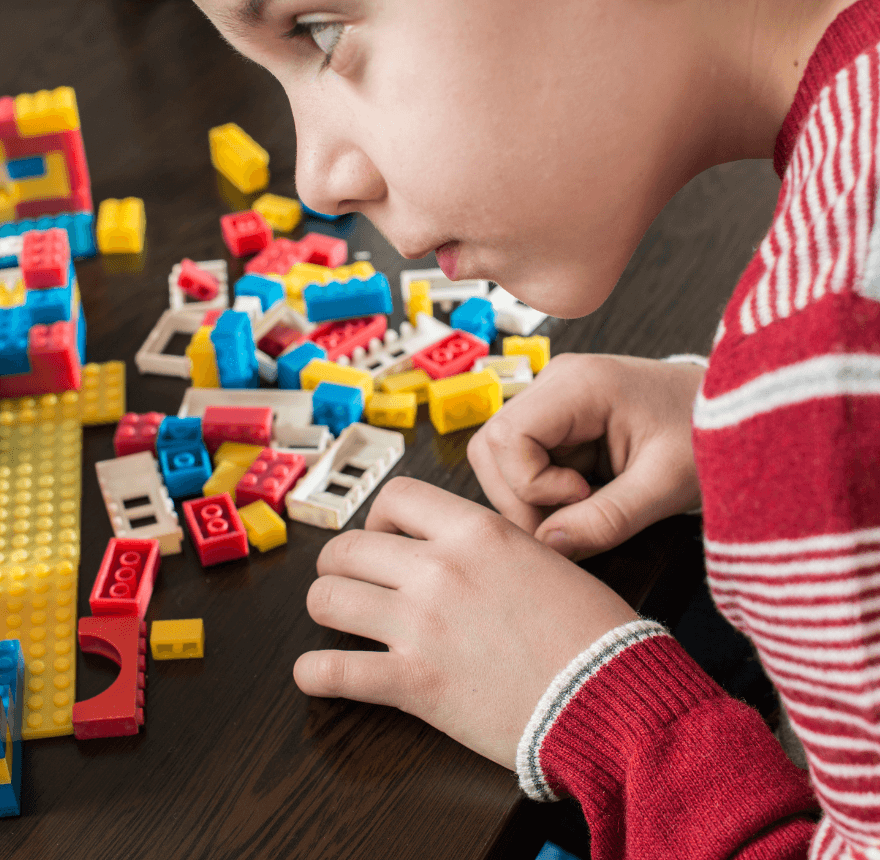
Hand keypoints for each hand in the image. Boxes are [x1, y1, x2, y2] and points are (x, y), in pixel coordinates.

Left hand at [293, 477, 638, 769]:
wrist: (610, 695)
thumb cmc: (593, 631)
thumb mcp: (546, 560)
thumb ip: (492, 547)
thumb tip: (459, 550)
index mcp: (477, 531)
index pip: (396, 496)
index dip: (378, 516)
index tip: (383, 536)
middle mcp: (439, 569)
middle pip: (349, 546)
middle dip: (339, 562)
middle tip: (347, 578)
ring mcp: (421, 624)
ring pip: (328, 597)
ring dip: (324, 605)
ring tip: (334, 616)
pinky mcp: (413, 683)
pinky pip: (333, 670)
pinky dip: (314, 673)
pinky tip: (315, 674)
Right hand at [467, 353, 703, 560]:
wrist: (738, 414)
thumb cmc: (709, 435)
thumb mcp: (666, 485)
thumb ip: (607, 519)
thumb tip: (549, 547)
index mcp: (579, 384)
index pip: (505, 438)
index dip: (530, 483)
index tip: (583, 496)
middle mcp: (555, 384)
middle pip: (491, 447)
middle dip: (520, 497)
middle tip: (571, 523)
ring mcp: (554, 401)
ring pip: (501, 458)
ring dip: (530, 497)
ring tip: (584, 510)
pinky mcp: (560, 422)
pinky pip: (526, 463)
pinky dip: (546, 493)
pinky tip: (587, 498)